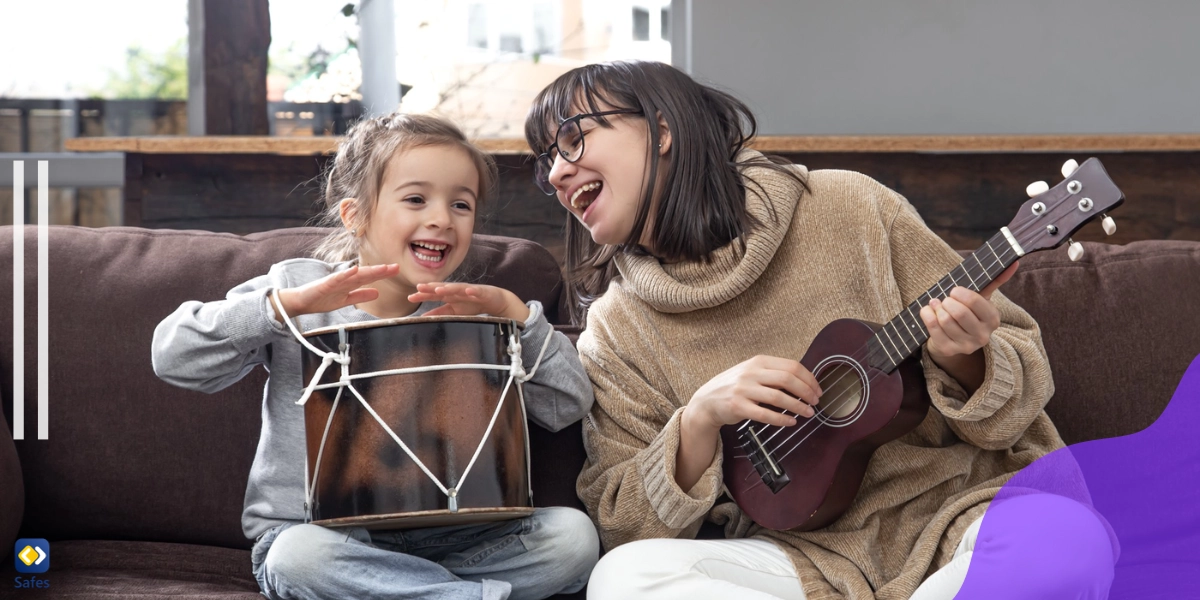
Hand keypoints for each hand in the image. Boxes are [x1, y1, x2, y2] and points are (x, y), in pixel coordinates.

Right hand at [272, 264, 398, 322]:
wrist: (301, 302)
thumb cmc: (321, 299)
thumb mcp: (345, 300)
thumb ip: (360, 296)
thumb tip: (377, 293)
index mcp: (350, 284)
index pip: (369, 277)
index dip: (382, 274)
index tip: (396, 269)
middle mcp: (345, 280)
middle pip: (365, 274)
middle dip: (380, 271)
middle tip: (396, 267)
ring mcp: (335, 281)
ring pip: (355, 275)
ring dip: (368, 271)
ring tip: (382, 268)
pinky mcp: (325, 284)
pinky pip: (337, 279)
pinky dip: (346, 274)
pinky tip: (355, 270)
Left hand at [408, 282, 530, 321]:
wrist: (495, 300)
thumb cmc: (473, 304)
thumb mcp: (455, 311)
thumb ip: (441, 313)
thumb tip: (424, 318)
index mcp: (450, 296)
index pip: (434, 295)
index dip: (423, 295)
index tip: (411, 296)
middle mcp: (457, 291)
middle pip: (443, 288)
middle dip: (432, 287)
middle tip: (419, 287)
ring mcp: (469, 290)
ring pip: (458, 288)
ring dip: (448, 288)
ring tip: (439, 289)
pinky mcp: (482, 292)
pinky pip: (477, 291)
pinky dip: (472, 290)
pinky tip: (467, 290)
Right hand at [684, 355, 822, 431]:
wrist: (707, 400)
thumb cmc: (734, 386)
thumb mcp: (752, 372)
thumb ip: (773, 374)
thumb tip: (803, 382)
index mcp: (758, 362)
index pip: (791, 366)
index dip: (809, 379)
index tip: (817, 390)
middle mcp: (751, 373)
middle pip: (788, 379)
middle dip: (807, 392)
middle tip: (816, 402)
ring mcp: (743, 390)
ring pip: (778, 397)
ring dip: (798, 406)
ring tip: (808, 413)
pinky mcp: (738, 407)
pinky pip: (765, 414)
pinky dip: (781, 419)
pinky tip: (791, 422)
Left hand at [919, 261, 1017, 363]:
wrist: (953, 338)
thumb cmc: (968, 313)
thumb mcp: (982, 298)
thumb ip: (995, 280)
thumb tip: (1014, 262)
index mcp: (993, 320)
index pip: (974, 301)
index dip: (960, 293)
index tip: (954, 291)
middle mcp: (983, 336)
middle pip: (958, 312)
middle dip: (947, 301)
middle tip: (946, 299)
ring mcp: (966, 345)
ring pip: (945, 320)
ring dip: (936, 308)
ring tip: (937, 305)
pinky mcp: (948, 350)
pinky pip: (933, 328)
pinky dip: (927, 314)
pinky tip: (928, 311)